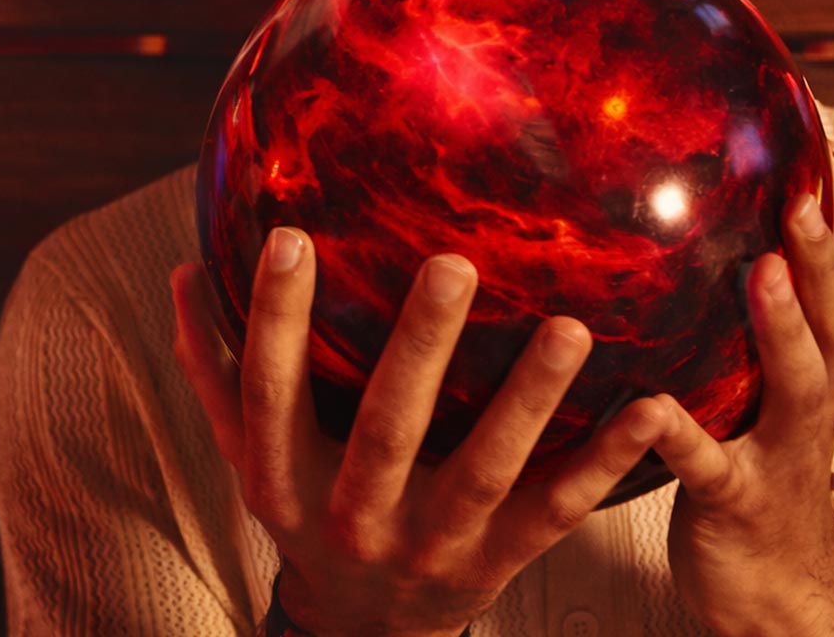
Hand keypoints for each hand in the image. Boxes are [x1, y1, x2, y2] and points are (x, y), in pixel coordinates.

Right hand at [171, 228, 667, 636]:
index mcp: (283, 479)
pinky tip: (651, 408)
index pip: (270, 390)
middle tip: (453, 263)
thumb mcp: (246, 454)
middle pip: (386, 427)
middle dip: (420, 347)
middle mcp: (353, 514)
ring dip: (530, 399)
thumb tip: (183, 271)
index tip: (291, 236)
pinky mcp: (500, 562)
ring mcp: (432, 543)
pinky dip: (606, 463)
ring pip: (485, 469)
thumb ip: (215, 368)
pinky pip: (558, 510)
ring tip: (571, 328)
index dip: (276, 316)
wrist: (362, 630)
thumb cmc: (304, 510)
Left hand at [649, 194, 833, 636]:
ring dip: (782, 330)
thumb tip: (670, 268)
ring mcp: (775, 457)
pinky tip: (654, 404)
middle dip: (818, 269)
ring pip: (794, 389)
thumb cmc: (747, 480)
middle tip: (800, 209)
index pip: (826, 302)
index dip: (823, 245)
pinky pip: (708, 465)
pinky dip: (680, 433)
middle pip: (828, 332)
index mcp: (805, 385)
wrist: (777, 592)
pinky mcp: (732, 503)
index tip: (807, 177)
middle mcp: (803, 412)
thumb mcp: (748, 409)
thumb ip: (723, 347)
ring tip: (760, 275)